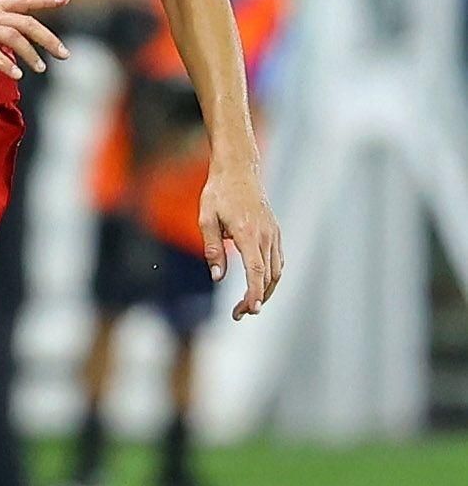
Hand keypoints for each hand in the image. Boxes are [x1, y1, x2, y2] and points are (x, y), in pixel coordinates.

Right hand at [0, 0, 70, 78]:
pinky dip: (5, 64)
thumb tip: (21, 48)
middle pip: (25, 22)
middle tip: (64, 54)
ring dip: (29, 53)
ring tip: (40, 68)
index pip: (24, 0)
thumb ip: (2, 34)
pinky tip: (16, 74)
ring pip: (12, 36)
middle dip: (47, 38)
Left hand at [200, 158, 282, 318]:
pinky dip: (270, 276)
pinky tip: (258, 284)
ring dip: (264, 290)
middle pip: (268, 276)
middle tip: (239, 314)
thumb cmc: (218, 193)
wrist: (238, 171)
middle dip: (256, 299)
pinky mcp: (275, 231)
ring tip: (247, 305)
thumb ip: (213, 249)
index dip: (254, 293)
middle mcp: (266, 235)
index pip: (256, 270)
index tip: (251, 310)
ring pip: (276, 270)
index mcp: (248, 233)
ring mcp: (273, 233)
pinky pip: (278, 259)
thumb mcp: (206, 219)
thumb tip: (218, 277)